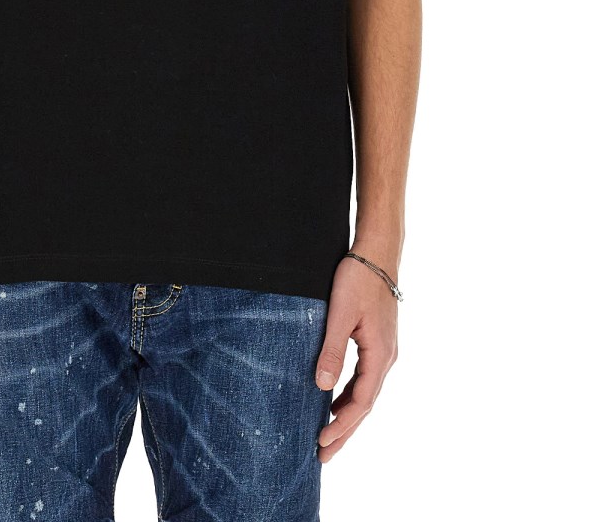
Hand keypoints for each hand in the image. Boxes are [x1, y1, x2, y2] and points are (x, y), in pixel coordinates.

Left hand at [313, 245, 398, 461]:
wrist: (377, 253)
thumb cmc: (357, 279)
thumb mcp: (340, 314)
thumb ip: (332, 350)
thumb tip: (322, 387)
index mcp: (379, 354)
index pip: (360, 402)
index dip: (341, 425)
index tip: (321, 443)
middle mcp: (386, 357)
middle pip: (365, 404)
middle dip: (344, 431)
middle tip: (323, 456)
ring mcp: (384, 350)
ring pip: (366, 393)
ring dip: (347, 415)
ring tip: (327, 435)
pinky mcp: (378, 341)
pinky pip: (365, 378)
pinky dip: (351, 395)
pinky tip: (336, 400)